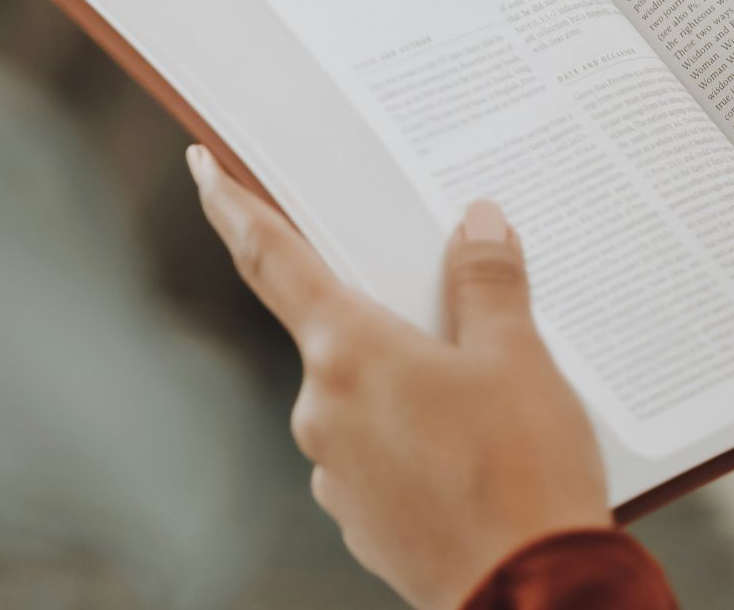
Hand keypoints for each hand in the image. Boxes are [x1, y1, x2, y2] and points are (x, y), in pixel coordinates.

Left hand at [186, 145, 608, 609]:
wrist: (530, 593)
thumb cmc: (524, 472)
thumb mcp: (520, 357)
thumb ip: (488, 283)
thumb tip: (475, 222)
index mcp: (349, 353)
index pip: (274, 259)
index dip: (236, 206)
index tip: (203, 167)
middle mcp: (322, 410)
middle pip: (341, 330)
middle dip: (389, 313)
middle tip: (452, 304)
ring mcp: (336, 472)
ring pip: (368, 397)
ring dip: (414, 382)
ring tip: (494, 397)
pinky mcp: (363, 518)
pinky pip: (383, 452)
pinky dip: (420, 437)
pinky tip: (480, 450)